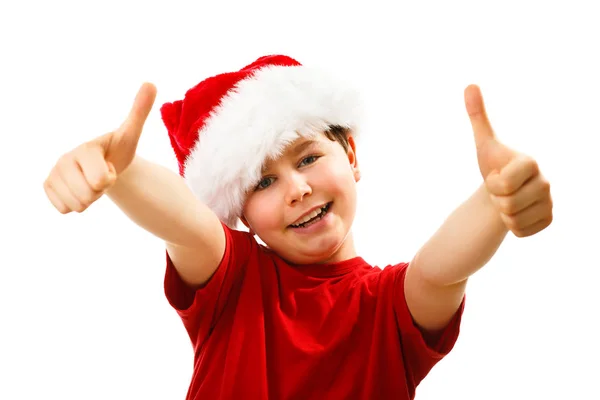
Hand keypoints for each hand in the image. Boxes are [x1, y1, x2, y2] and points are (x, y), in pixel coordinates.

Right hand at [44, 82, 156, 213]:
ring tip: (91, 181)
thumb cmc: (118, 149)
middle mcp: (63, 159)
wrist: (104, 164)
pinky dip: (75, 205)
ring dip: (89, 198)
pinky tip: (80, 188)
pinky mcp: (47, 186)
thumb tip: (151, 83)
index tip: (109, 165)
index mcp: (85, 148)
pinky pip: (64, 209)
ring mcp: (53, 173)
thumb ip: (139, 111)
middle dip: (100, 191)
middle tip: (101, 175)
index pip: (100, 181)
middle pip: (88, 195)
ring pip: (77, 204)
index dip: (109, 179)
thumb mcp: (130, 134)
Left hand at [464, 84, 552, 236]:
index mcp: (530, 162)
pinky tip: (515, 213)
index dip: (492, 183)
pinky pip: (521, 232)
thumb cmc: (493, 165)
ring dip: (502, 214)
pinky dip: (511, 227)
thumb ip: (478, 116)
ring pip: (513, 220)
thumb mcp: (483, 143)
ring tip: (507, 200)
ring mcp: (550, 202)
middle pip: (507, 204)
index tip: (495, 175)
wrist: (502, 191)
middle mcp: (546, 182)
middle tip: (500, 190)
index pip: (501, 184)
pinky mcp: (548, 219)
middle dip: (496, 200)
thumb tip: (469, 84)